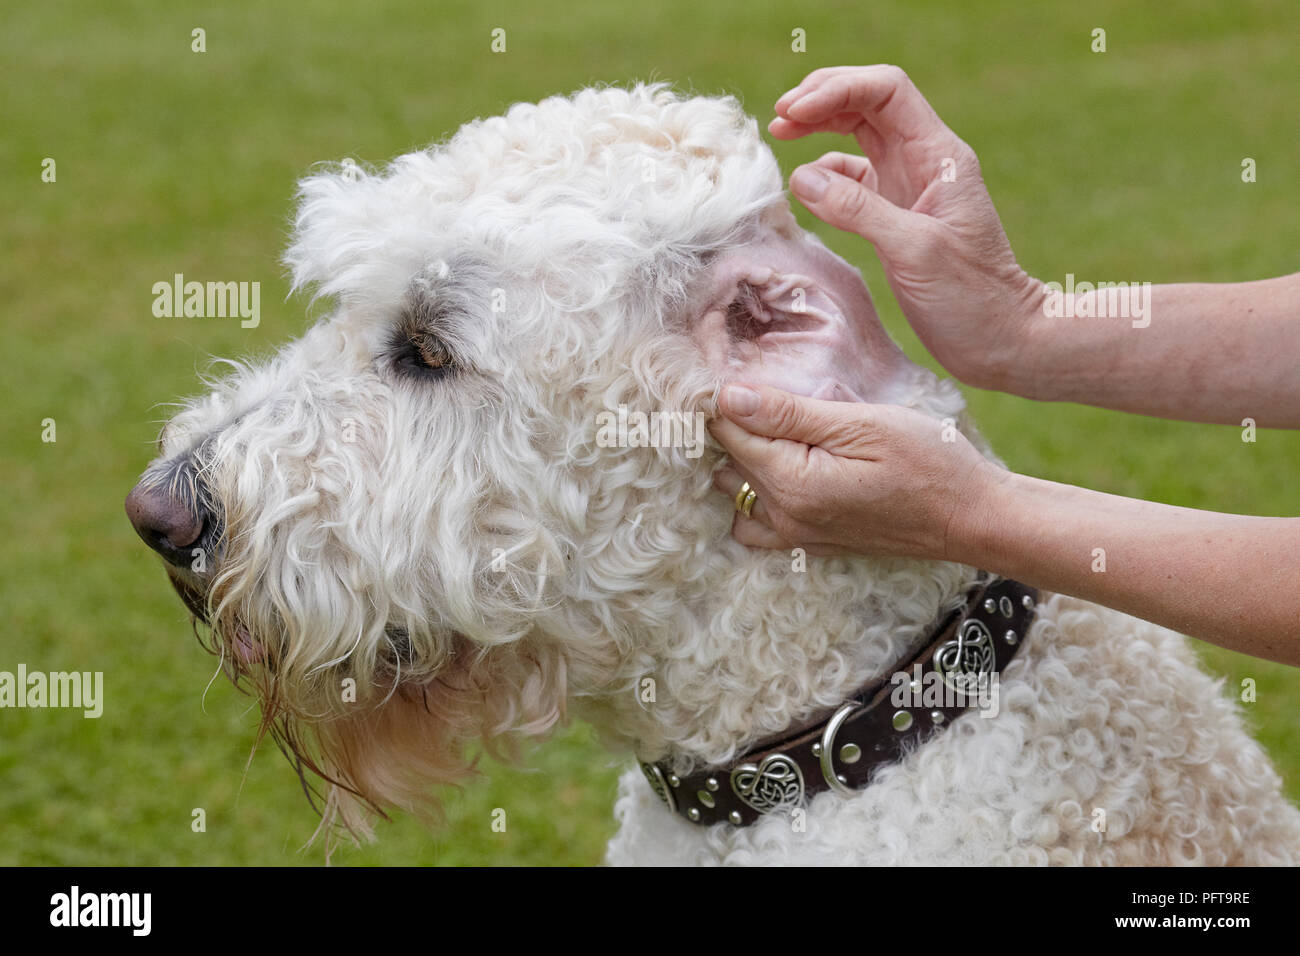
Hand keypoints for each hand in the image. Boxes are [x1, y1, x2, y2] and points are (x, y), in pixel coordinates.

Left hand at [709, 383, 999, 559]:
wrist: (972, 517)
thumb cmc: (928, 461)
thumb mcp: (862, 424)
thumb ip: (789, 413)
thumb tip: (727, 397)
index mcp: (791, 482)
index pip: (729, 433)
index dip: (726, 398)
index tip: (733, 369)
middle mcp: (784, 516)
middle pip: (729, 462)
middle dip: (733, 426)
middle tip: (759, 389)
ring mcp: (798, 534)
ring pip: (737, 494)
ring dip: (739, 462)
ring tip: (769, 426)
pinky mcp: (814, 542)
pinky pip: (758, 524)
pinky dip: (753, 496)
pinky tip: (778, 467)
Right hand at [771, 65, 1041, 388]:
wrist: (1001, 340)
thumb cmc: (971, 298)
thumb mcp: (914, 250)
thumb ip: (858, 210)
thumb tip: (801, 177)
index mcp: (939, 155)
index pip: (886, 91)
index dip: (837, 89)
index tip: (794, 112)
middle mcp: (923, 160)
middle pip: (868, 100)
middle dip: (821, 98)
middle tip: (778, 117)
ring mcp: (908, 186)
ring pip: (857, 132)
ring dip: (819, 126)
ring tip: (780, 135)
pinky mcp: (894, 215)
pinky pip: (852, 177)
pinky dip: (823, 173)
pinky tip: (803, 186)